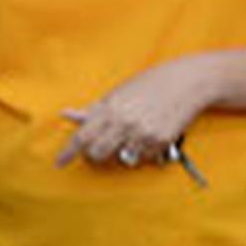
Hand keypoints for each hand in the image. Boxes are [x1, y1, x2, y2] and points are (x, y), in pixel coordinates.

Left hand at [58, 54, 217, 169]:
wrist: (187, 83)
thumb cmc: (149, 85)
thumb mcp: (117, 94)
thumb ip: (93, 110)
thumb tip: (65, 114)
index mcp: (110, 109)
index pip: (82, 136)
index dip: (68, 152)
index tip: (59, 163)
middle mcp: (125, 123)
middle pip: (98, 153)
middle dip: (96, 154)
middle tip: (101, 147)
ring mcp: (144, 133)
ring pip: (122, 158)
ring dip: (122, 151)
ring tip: (131, 134)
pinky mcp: (162, 141)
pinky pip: (144, 157)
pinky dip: (143, 150)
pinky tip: (149, 134)